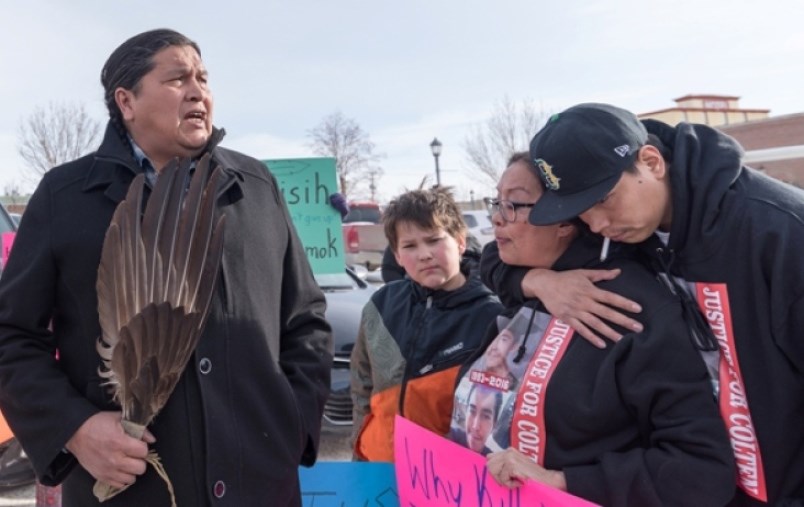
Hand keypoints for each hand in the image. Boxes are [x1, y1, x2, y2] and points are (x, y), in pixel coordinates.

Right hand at [65, 412, 154, 488]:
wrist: (76, 433)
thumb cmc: (98, 423)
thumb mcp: (119, 419)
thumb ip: (138, 429)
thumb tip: (152, 439)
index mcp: (119, 442)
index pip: (144, 452)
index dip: (143, 447)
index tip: (138, 444)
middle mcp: (114, 459)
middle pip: (140, 468)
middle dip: (140, 460)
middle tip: (133, 454)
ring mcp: (107, 470)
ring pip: (131, 478)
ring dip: (132, 470)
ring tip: (127, 461)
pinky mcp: (101, 477)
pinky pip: (119, 485)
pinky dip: (122, 478)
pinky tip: (120, 469)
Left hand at [487, 448, 566, 490]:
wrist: (546, 479)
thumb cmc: (531, 476)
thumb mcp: (516, 466)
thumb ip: (504, 464)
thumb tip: (490, 466)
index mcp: (508, 451)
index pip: (489, 458)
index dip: (495, 470)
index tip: (505, 476)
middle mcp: (508, 451)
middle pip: (489, 465)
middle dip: (497, 476)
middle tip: (510, 480)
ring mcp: (510, 457)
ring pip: (493, 471)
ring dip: (503, 480)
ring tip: (515, 480)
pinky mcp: (512, 465)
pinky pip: (502, 479)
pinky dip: (510, 484)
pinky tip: (520, 482)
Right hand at [522, 268, 642, 346]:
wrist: (544, 284)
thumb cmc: (565, 278)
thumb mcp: (583, 273)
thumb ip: (602, 274)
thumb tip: (618, 272)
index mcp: (590, 290)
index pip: (611, 298)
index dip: (625, 303)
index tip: (638, 309)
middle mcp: (584, 302)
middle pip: (607, 312)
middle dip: (623, 320)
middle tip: (637, 328)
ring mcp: (576, 311)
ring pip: (595, 323)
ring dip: (609, 332)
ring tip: (622, 339)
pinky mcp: (568, 319)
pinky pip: (581, 330)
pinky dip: (591, 337)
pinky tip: (602, 344)